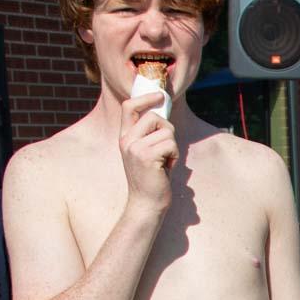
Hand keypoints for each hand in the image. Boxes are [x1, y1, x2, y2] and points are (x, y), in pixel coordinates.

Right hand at [117, 89, 175, 211]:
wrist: (146, 204)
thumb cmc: (152, 179)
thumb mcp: (146, 152)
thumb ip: (150, 134)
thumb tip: (163, 110)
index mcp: (125, 137)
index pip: (129, 106)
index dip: (145, 97)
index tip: (159, 96)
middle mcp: (127, 140)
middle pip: (154, 116)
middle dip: (167, 129)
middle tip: (166, 148)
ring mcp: (135, 148)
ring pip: (166, 131)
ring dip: (173, 146)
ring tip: (165, 161)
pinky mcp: (147, 156)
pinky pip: (171, 144)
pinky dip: (175, 155)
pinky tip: (167, 167)